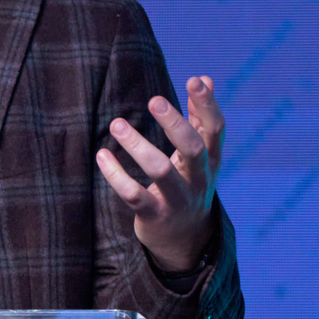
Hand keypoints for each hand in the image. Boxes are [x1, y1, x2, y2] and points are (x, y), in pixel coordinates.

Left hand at [97, 76, 222, 271]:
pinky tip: (102, 156)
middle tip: (154, 99)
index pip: (215, 129)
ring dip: (137, 146)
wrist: (184, 240)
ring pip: (160, 171)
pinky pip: (133, 195)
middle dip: (174, 124)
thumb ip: (200, 118)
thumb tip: (206, 78)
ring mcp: (177, 199)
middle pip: (193, 149)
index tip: (194, 79)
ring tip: (116, 124)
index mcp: (211, 161)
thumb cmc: (188, 185)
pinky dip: (116, 175)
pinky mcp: (154, 215)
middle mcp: (199, 180)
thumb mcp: (200, 156)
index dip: (207, 105)